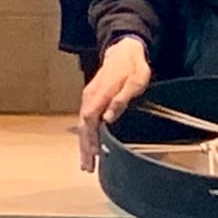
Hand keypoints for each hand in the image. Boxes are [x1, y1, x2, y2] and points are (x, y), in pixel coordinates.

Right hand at [78, 36, 152, 170]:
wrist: (123, 50)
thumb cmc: (132, 67)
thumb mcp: (134, 82)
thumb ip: (121, 100)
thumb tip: (108, 118)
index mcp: (101, 93)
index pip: (90, 119)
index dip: (91, 138)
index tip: (94, 155)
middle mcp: (91, 95)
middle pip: (84, 125)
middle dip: (85, 147)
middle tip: (87, 167)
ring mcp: (89, 96)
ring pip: (83, 123)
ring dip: (84, 143)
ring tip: (87, 163)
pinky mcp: (91, 97)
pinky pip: (86, 119)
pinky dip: (86, 134)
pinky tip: (90, 145)